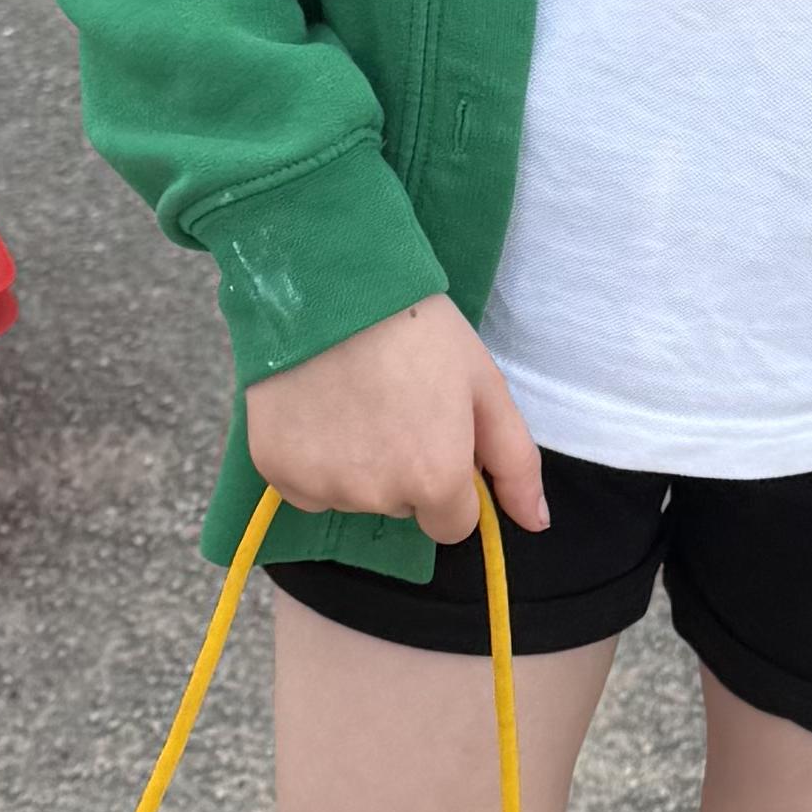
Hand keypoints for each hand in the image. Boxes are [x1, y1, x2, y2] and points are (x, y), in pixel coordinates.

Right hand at [244, 298, 547, 544]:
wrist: (330, 286)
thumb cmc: (418, 330)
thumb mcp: (484, 386)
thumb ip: (515, 462)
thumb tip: (536, 524)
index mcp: (435, 480)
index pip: (450, 525)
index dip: (446, 480)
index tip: (433, 434)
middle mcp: (377, 496)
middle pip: (399, 507)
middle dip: (402, 470)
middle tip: (392, 403)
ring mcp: (321, 486)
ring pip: (352, 496)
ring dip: (356, 464)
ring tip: (352, 399)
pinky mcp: (275, 470)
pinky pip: (305, 487)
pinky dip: (312, 459)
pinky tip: (316, 410)